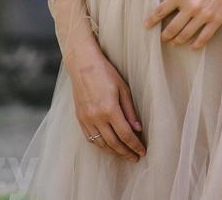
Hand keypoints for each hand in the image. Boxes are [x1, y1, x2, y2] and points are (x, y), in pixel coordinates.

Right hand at [67, 44, 146, 162]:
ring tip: (124, 154)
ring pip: (101, 144)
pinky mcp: (80, 119)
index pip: (125, 134)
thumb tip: (138, 129)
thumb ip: (130, 111)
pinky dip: (101, 145)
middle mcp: (96, 118)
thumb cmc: (106, 73)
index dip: (135, 145)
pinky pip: (90, 138)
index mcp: (109, 109)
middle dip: (126, 153)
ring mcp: (86, 120)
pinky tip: (108, 146)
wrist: (83, 64)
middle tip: (135, 157)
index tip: (142, 152)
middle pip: (113, 143)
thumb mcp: (123, 88)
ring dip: (114, 152)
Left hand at [142, 0, 221, 49]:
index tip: (146, 25)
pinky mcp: (216, 20)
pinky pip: (203, 37)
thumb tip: (173, 3)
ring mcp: (203, 15)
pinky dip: (196, 44)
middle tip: (162, 38)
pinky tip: (192, 46)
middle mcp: (190, 6)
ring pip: (186, 35)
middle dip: (165, 35)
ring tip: (174, 43)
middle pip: (172, 27)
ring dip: (178, 41)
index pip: (161, 10)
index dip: (152, 20)